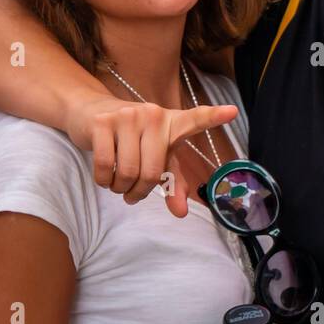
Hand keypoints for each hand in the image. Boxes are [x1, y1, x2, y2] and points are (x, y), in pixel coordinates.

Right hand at [67, 96, 239, 217]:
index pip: (195, 119)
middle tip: (132, 194)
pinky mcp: (102, 124)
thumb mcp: (156, 154)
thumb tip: (182, 213)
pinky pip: (106, 167)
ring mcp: (127, 117)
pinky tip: (105, 177)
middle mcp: (153, 115)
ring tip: (119, 184)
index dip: (213, 117)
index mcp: (172, 122)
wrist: (90, 110)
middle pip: (151, 172)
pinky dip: (104, 181)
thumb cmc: (131, 137)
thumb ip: (172, 181)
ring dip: (120, 189)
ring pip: (127, 172)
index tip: (233, 112)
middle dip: (139, 192)